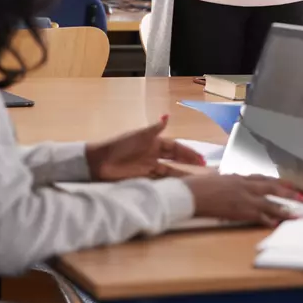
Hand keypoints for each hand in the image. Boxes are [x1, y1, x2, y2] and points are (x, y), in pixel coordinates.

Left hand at [85, 115, 205, 180]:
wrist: (99, 162)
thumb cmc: (120, 146)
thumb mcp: (139, 135)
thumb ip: (155, 128)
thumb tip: (167, 116)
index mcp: (153, 143)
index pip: (175, 147)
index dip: (188, 152)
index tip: (200, 158)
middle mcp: (152, 155)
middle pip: (175, 159)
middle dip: (188, 162)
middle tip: (203, 168)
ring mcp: (147, 167)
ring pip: (169, 171)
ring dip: (181, 174)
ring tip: (194, 181)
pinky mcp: (141, 178)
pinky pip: (159, 181)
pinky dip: (168, 183)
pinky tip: (177, 186)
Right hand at [184, 174, 302, 227]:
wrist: (189, 194)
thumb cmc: (197, 186)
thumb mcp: (216, 178)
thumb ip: (226, 180)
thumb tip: (228, 180)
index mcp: (238, 177)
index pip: (262, 178)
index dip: (277, 182)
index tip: (289, 184)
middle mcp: (244, 186)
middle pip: (272, 188)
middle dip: (288, 193)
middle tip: (302, 197)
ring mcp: (243, 198)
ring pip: (269, 203)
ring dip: (284, 209)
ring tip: (296, 214)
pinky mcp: (239, 210)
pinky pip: (258, 216)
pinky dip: (267, 220)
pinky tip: (275, 224)